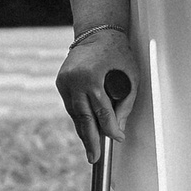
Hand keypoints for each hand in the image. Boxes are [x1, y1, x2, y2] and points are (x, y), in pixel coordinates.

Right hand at [56, 29, 136, 165]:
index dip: (110, 128)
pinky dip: (79, 118)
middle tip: (94, 157)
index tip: (117, 139)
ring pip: (75, 113)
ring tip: (90, 149)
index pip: (102, 111)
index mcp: (91, 77)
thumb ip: (126, 104)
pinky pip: (71, 105)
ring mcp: (64, 81)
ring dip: (83, 131)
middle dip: (90, 139)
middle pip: (84, 117)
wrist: (97, 33)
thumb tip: (118, 129)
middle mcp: (74, 80)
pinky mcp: (61, 82)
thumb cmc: (118, 54)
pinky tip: (85, 130)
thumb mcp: (130, 76)